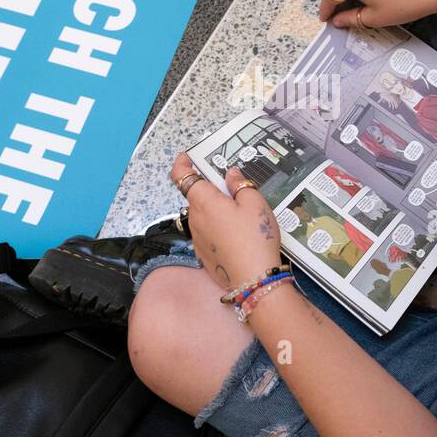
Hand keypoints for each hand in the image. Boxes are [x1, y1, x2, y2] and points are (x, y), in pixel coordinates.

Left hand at [171, 152, 281, 289]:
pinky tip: (237, 234)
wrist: (254, 279)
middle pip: (196, 195)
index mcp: (204, 202)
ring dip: (215, 209)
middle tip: (233, 187)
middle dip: (210, 188)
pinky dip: (218, 227)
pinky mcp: (204, 253)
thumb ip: (240, 184)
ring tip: (241, 213)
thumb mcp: (255, 203)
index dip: (182, 163)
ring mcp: (198, 238)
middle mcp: (195, 219)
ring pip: (203, 215)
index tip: (189, 157)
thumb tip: (230, 174)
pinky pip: (207, 232)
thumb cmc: (255, 238)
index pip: (181, 176)